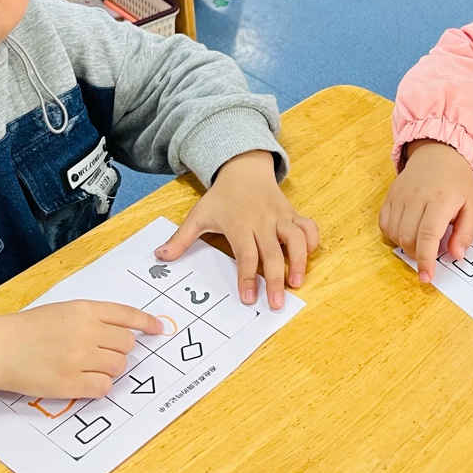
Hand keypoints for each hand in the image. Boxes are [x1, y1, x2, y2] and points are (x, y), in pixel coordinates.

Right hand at [0, 300, 161, 398]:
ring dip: (108, 370)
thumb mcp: (63, 310)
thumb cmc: (27, 329)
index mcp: (85, 309)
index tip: (159, 330)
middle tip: (99, 354)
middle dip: (118, 351)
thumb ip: (93, 317)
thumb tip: (123, 330)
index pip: (127, 315)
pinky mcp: (70, 383)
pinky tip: (81, 382)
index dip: (147, 324)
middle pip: (126, 345)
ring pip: (118, 367)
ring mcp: (80, 358)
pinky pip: (103, 388)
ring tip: (84, 367)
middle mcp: (87, 331)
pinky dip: (97, 387)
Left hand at [153, 150, 317, 310]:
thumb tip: (160, 256)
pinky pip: (307, 226)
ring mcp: (279, 217)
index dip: (248, 277)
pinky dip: (312, 239)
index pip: (246, 254)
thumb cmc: (222, 196)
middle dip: (276, 280)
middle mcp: (262, 222)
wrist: (244, 168)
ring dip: (299, 261)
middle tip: (277, 304)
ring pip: (295, 239)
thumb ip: (181, 238)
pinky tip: (310, 255)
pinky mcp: (292, 214)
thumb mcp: (199, 214)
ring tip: (297, 283)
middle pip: (272, 253)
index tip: (249, 299)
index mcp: (240, 224)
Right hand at [378, 140, 472, 284]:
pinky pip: (384, 224)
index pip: (428, 234)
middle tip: (429, 253)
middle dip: (417, 254)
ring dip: (406, 246)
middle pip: (408, 237)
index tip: (427, 276)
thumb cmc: (457, 182)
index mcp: (441, 199)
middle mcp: (417, 196)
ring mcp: (400, 195)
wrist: (438, 153)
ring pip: (394, 234)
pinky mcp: (390, 196)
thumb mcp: (472, 205)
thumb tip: (456, 256)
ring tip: (420, 238)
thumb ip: (466, 233)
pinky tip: (407, 231)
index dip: (426, 259)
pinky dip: (393, 235)